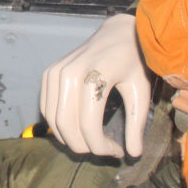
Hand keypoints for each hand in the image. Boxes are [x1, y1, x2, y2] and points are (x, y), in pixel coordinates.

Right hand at [41, 13, 150, 157]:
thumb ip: (136, 123)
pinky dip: (59, 125)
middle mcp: (70, 72)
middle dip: (85, 146)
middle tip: (104, 149)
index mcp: (96, 75)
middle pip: (67, 125)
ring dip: (71, 138)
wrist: (118, 33)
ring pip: (54, 120)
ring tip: (92, 140)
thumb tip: (133, 154)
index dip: (102, 147)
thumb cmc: (133, 61)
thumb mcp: (140, 90)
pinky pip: (47, 109)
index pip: (89, 125)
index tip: (117, 152)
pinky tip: (78, 128)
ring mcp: (56, 71)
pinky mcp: (49, 73)